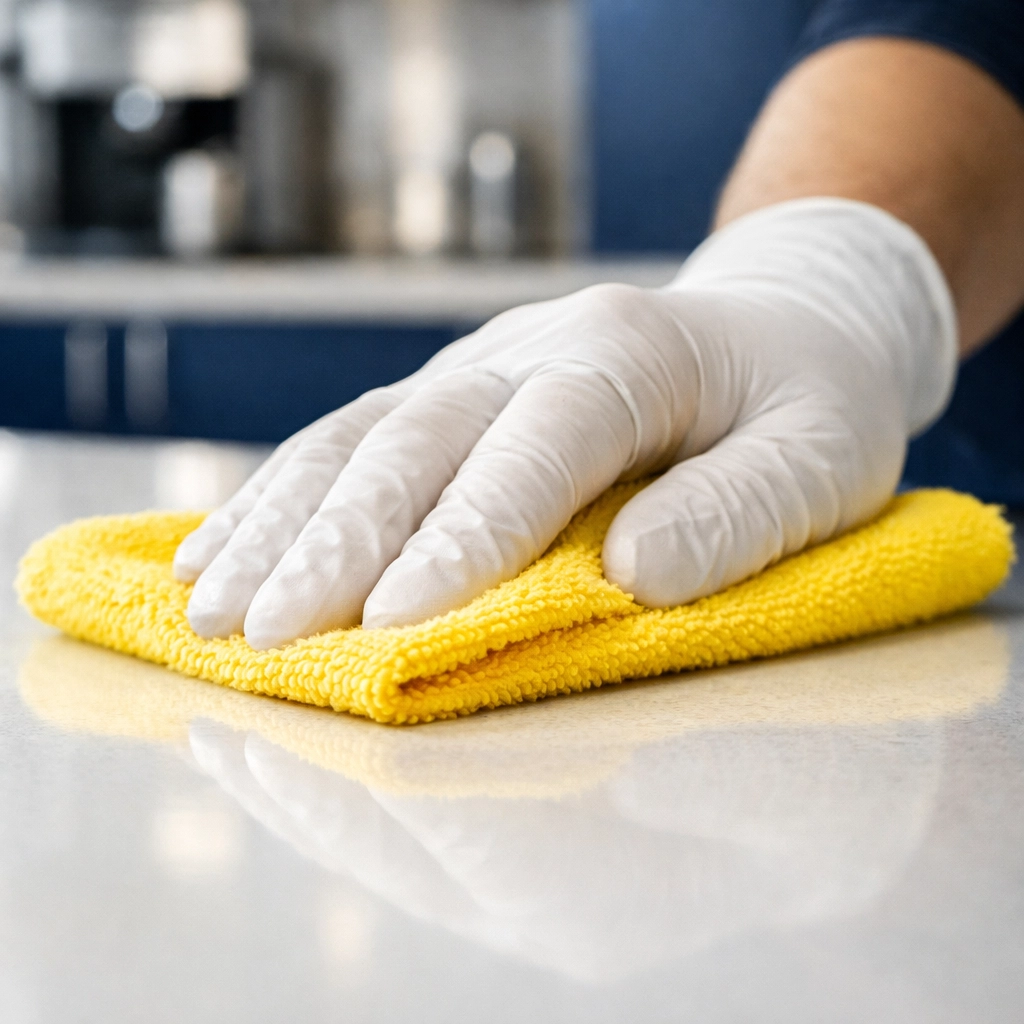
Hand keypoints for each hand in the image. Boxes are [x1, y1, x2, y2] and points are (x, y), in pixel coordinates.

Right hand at [174, 199, 955, 647]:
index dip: (463, 534)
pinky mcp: (449, 397)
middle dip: (335, 544)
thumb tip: (633, 576)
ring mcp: (477, 368)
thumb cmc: (808, 403)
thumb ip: (740, 511)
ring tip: (210, 608)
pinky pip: (347, 440)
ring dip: (278, 524)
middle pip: (414, 441)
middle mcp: (529, 350)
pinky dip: (278, 499)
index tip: (392, 623)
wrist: (776, 321)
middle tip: (268, 636)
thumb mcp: (821, 457)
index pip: (534, 446)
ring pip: (356, 439)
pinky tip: (217, 550)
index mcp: (628, 355)